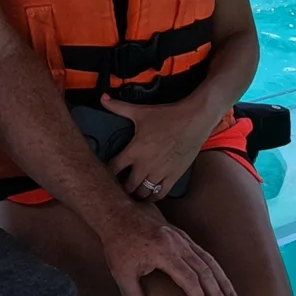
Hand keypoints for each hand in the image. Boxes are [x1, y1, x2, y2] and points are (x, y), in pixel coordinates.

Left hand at [100, 95, 215, 204]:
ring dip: (136, 194)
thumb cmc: (166, 116)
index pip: (112, 169)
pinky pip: (159, 194)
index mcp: (133, 151)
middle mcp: (144, 166)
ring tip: (133, 192)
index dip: (106, 173)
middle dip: (121, 187)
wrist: (194, 120)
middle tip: (119, 186)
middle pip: (127, 186)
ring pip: (142, 193)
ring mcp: (159, 174)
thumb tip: (102, 98)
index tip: (105, 174)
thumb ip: (118, 107)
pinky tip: (149, 194)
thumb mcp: (140, 112)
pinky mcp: (173, 177)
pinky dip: (152, 197)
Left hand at [101, 202, 235, 295]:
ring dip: (221, 279)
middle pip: (204, 269)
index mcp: (164, 252)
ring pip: (208, 260)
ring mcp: (181, 238)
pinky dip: (214, 267)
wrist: (118, 213)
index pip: (188, 278)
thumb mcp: (121, 272)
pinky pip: (203, 253)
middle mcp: (178, 244)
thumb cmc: (118, 243)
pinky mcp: (181, 236)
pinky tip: (219, 278)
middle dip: (217, 291)